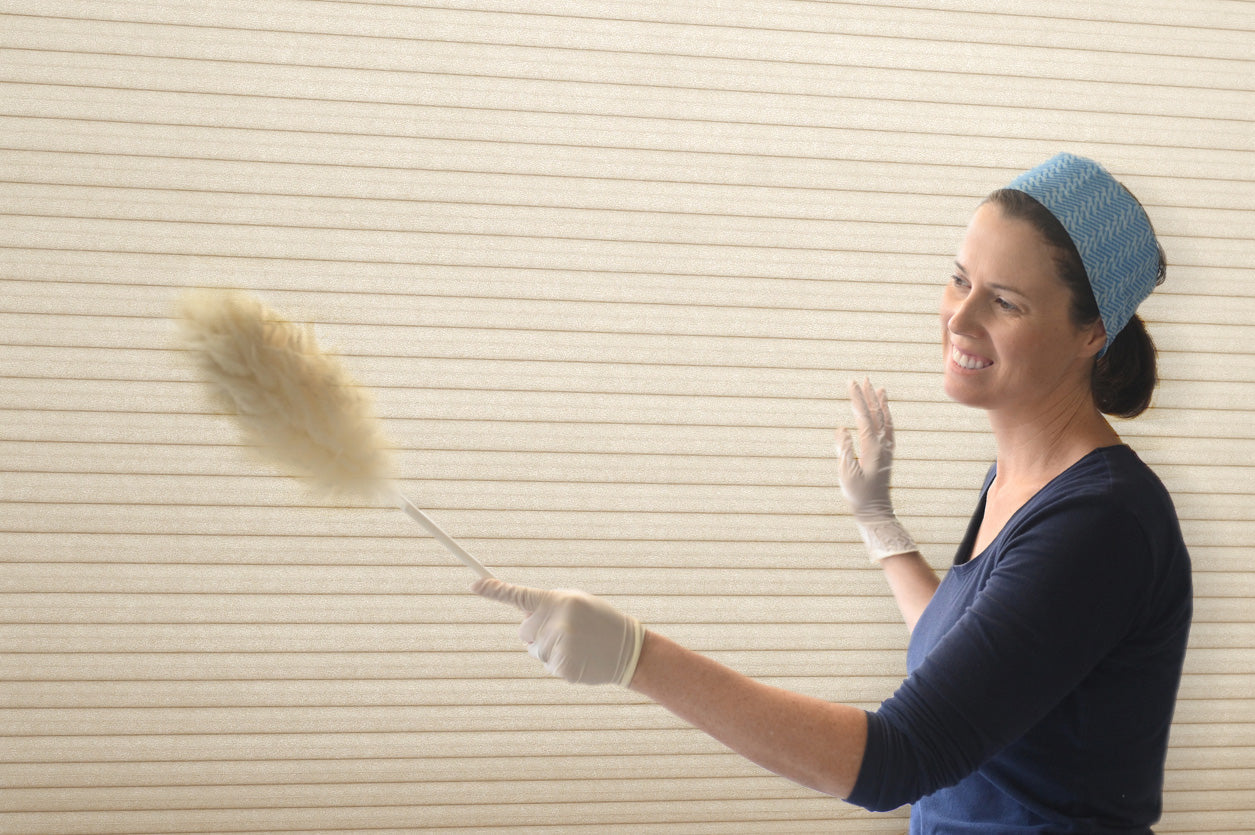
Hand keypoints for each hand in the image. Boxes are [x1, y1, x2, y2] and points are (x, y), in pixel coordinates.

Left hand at [473, 578, 644, 685]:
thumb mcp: (576, 603)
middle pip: (524, 631)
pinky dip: (560, 665)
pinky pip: (547, 666)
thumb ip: (548, 606)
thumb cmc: (599, 621)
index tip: (473, 585)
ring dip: (551, 650)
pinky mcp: (563, 666)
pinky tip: (580, 659)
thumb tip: (522, 619)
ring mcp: (559, 645)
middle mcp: (555, 621)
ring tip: (578, 645)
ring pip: (535, 651)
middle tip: (567, 632)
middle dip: (538, 633)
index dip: (493, 590)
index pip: (519, 594)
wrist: (628, 648)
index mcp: (557, 600)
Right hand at [837, 379, 917, 561]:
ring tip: (878, 388)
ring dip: (880, 403)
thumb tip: (842, 429)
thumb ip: (844, 450)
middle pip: (876, 414)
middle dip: (867, 395)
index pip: (864, 417)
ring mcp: (887, 449)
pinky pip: (889, 429)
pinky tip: (883, 412)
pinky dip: (886, 416)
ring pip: (885, 420)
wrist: (876, 511)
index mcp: (872, 448)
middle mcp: (883, 445)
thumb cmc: (859, 495)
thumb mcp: (847, 474)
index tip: (850, 383)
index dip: (857, 399)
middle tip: (862, 378)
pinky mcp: (887, 454)